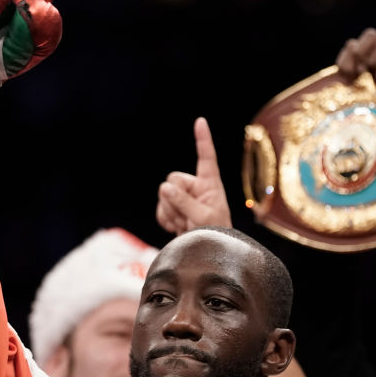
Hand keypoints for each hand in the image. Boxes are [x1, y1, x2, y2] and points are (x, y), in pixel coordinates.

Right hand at [156, 117, 231, 234]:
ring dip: (171, 212)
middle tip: (188, 217)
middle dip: (176, 199)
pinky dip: (165, 219)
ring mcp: (183, 198)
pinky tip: (177, 228)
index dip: (203, 139)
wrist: (208, 255)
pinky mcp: (173, 210)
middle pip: (173, 179)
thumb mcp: (203, 217)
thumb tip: (164, 187)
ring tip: (186, 225)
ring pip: (163, 194)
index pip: (206, 157)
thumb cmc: (215, 234)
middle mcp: (196, 187)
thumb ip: (184, 201)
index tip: (200, 121)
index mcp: (210, 184)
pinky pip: (160, 208)